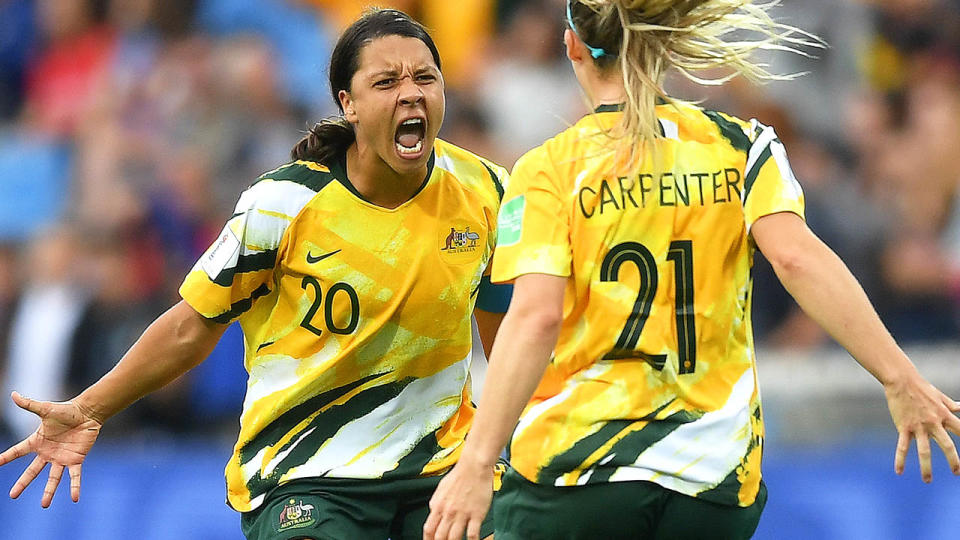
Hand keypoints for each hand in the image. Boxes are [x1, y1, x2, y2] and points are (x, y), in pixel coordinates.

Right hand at [0, 392, 102, 506]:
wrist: (88, 413)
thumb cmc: (67, 411)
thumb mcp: (46, 409)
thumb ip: (29, 404)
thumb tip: (13, 394)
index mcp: (38, 442)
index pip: (17, 451)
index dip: (5, 458)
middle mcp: (47, 453)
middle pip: (32, 471)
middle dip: (22, 483)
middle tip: (13, 495)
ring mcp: (61, 458)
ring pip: (53, 478)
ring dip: (48, 491)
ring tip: (44, 505)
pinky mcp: (76, 460)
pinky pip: (74, 476)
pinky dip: (74, 487)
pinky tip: (74, 499)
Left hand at [423, 459, 493, 539]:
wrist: (474, 466)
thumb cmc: (460, 475)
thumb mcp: (441, 489)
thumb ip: (436, 503)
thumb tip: (433, 512)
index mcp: (438, 505)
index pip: (428, 529)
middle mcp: (448, 511)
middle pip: (439, 537)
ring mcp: (462, 514)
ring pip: (454, 538)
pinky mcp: (476, 514)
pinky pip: (472, 534)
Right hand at [884, 375, 959, 481]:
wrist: (902, 380)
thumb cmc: (922, 387)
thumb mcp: (940, 397)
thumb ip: (952, 406)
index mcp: (945, 415)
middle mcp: (934, 422)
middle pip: (947, 446)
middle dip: (954, 461)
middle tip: (956, 473)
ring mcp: (918, 426)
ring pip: (925, 450)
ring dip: (926, 467)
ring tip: (928, 480)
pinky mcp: (904, 427)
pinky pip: (902, 447)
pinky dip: (900, 460)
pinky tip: (899, 471)